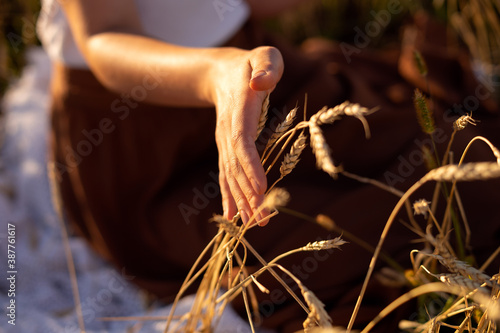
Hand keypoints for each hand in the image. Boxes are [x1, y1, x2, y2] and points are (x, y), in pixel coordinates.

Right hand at [210, 46, 283, 224]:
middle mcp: (227, 132)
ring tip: (252, 226)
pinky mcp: (227, 149)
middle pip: (236, 168)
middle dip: (248, 195)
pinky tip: (233, 217)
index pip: (242, 143)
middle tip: (262, 221)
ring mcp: (224, 143)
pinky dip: (230, 196)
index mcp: (238, 112)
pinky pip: (227, 175)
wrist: (222, 73)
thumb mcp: (264, 56)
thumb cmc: (251, 64)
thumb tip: (262, 83)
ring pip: (231, 176)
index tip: (260, 190)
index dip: (250, 166)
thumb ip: (266, 66)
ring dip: (241, 201)